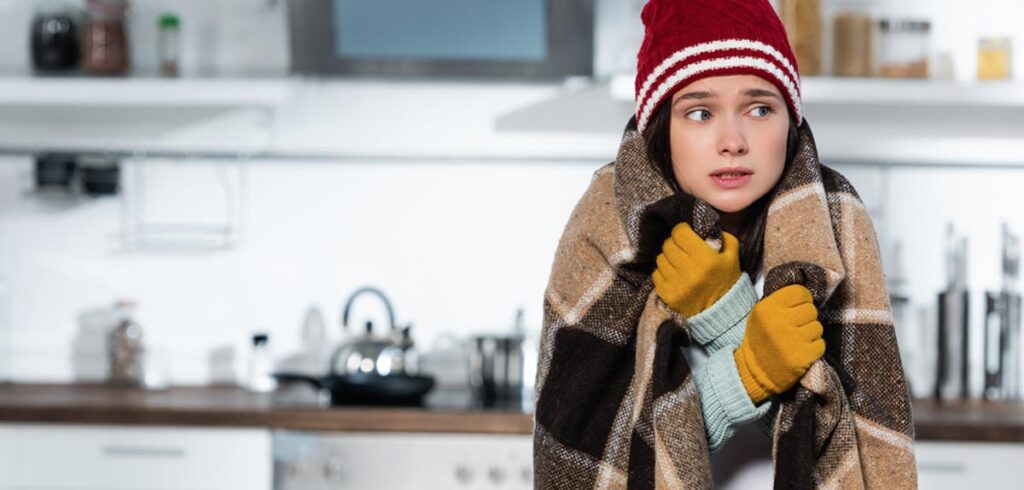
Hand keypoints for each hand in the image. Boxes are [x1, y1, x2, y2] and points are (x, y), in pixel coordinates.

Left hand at [653, 222, 740, 317]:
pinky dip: (663, 272)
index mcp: (704, 258)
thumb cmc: (726, 281)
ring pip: (660, 258)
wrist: (720, 312)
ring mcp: (675, 283)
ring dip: (668, 258)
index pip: (680, 232)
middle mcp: (687, 269)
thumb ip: (724, 237)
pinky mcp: (666, 294)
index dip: (682, 230)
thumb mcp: (732, 257)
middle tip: (681, 248)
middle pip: (668, 244)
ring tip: (678, 262)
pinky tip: (674, 275)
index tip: (686, 234)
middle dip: (674, 243)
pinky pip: (656, 274)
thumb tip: (707, 226)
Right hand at [733, 284, 825, 403]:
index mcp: (767, 309)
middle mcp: (779, 323)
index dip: (802, 300)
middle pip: (811, 309)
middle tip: (796, 327)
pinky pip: (820, 344)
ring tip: (797, 340)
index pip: (799, 292)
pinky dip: (814, 348)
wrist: (754, 372)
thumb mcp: (760, 316)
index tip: (797, 309)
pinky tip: (801, 351)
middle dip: (806, 318)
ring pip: (818, 326)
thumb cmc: (761, 340)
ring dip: (811, 333)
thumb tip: (805, 294)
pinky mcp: (803, 356)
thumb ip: (780, 302)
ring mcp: (792, 340)